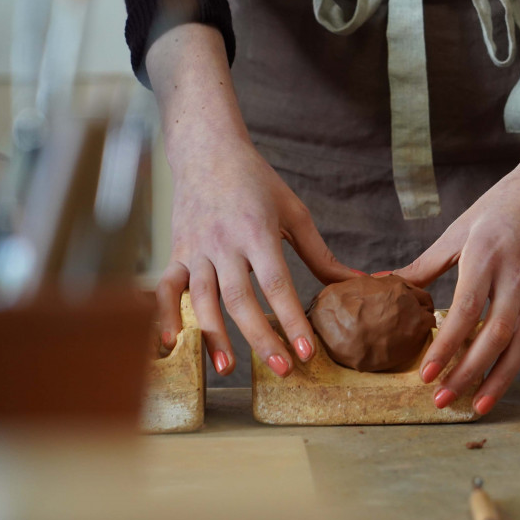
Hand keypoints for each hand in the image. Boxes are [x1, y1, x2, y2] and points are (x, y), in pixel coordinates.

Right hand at [148, 24, 354, 376]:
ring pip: (202, 299)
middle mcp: (223, 242)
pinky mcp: (175, 254)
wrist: (207, 150)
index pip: (276, 282)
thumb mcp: (295, 213)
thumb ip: (321, 255)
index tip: (307, 350)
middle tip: (281, 369)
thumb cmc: (258, 183)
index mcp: (257, 231)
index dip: (291, 318)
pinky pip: (165, 289)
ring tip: (229, 369)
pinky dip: (162, 316)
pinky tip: (170, 346)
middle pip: (240, 297)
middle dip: (260, 335)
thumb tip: (357, 283)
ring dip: (214, 336)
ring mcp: (195, 249)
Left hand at [396, 124, 519, 413]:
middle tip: (442, 399)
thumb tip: (382, 283)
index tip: (426, 374)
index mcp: (487, 254)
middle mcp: (516, 275)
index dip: (446, 346)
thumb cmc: (503, 206)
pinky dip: (516, 362)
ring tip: (474, 405)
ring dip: (497, 378)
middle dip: (468, 371)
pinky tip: (497, 380)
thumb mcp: (460, 228)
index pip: (466, 310)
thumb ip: (425, 264)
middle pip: (494, 335)